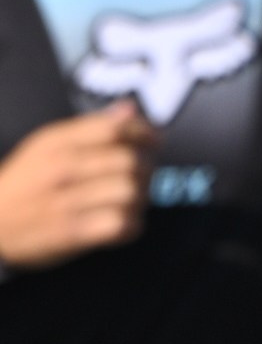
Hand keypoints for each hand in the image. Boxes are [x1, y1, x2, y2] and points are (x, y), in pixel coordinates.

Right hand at [0, 104, 155, 264]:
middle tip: (143, 175)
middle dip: (146, 168)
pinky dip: (130, 224)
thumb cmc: (25, 181)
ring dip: (140, 198)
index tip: (153, 141)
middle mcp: (61, 169)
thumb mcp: (47, 144)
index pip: (115, 129)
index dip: (144, 133)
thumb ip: (91, 126)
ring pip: (130, 193)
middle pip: (130, 161)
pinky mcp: (70, 234)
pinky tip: (123, 222)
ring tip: (132, 200)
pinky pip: (120, 224)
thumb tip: (130, 109)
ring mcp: (65, 203)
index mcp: (56, 143)